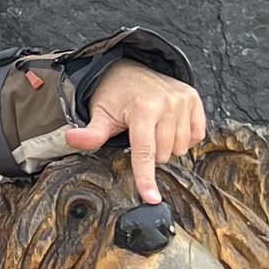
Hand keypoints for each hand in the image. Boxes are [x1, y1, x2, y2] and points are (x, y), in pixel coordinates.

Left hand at [65, 60, 204, 204]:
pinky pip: (197, 135)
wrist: (131, 70)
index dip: (146, 178)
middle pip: (164, 154)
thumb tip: (71, 140)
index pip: (145, 152)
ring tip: (153, 130)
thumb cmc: (114, 94)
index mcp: (142, 108)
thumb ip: (91, 133)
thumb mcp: (100, 113)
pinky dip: (184, 138)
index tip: (151, 198)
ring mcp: (183, 101)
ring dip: (167, 147)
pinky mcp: (194, 99)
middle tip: (138, 137)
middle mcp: (166, 103)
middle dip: (151, 154)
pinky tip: (169, 127)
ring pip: (181, 148)